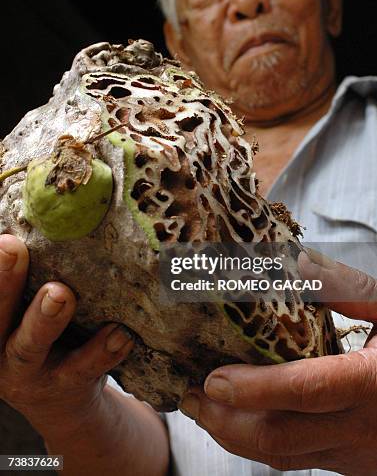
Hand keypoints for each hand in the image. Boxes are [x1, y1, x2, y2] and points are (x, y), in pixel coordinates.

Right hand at [0, 233, 133, 439]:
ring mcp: (32, 372)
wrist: (60, 400)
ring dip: (45, 319)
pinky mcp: (67, 385)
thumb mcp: (22, 313)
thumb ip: (28, 281)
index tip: (4, 238)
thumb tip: (40, 221)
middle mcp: (0, 349)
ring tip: (60, 294)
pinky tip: (120, 334)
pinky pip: (85, 369)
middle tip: (14, 247)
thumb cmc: (40, 335)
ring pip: (32, 346)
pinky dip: (103, 351)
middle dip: (4, 282)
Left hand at [180, 250, 376, 474]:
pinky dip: (262, 442)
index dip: (254, 389)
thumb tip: (297, 264)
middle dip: (225, 421)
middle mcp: (367, 429)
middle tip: (190, 395)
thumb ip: (348, 289)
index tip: (212, 380)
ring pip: (284, 457)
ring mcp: (361, 456)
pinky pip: (299, 461)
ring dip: (235, 436)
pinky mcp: (357, 466)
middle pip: (281, 437)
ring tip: (203, 409)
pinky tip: (241, 420)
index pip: (306, 391)